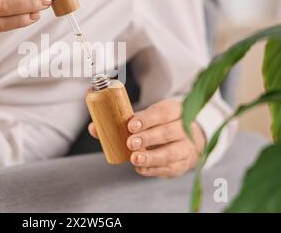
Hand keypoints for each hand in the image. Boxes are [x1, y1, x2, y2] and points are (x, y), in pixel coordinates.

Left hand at [88, 99, 205, 177]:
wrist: (186, 140)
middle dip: (148, 138)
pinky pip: (169, 168)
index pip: (164, 112)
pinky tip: (141, 168)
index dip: (147, 118)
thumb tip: (93, 128)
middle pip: (168, 132)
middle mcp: (185, 128)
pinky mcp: (183, 164)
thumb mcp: (147, 118)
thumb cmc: (159, 126)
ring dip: (151, 157)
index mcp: (175, 110)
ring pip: (171, 152)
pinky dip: (153, 169)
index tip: (131, 125)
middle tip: (130, 143)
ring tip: (135, 159)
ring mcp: (186, 147)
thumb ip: (122, 122)